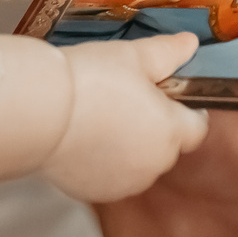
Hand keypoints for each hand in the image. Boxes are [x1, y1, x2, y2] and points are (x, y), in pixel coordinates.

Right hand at [44, 34, 208, 203]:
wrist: (41, 111)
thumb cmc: (91, 80)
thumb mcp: (134, 55)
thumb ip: (168, 52)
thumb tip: (190, 44)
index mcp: (171, 131)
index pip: (197, 129)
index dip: (187, 112)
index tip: (170, 99)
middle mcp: (154, 164)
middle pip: (166, 147)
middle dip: (154, 128)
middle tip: (127, 102)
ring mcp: (124, 182)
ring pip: (137, 164)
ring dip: (129, 148)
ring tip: (102, 119)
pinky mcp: (94, 192)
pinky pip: (109, 177)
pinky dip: (103, 163)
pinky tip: (83, 140)